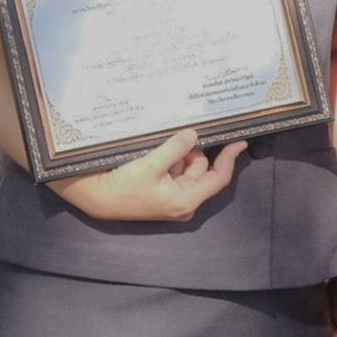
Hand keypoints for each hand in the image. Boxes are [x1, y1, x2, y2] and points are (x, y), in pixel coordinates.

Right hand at [48, 130, 244, 222]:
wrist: (97, 198)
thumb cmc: (123, 187)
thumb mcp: (151, 164)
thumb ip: (175, 148)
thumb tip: (193, 135)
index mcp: (186, 199)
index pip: (218, 177)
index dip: (230, 158)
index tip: (240, 140)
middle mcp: (184, 201)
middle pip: (201, 169)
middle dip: (192, 151)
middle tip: (177, 136)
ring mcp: (173, 198)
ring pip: (187, 168)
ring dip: (178, 154)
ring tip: (157, 148)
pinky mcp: (162, 193)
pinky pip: (174, 171)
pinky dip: (169, 159)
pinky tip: (153, 153)